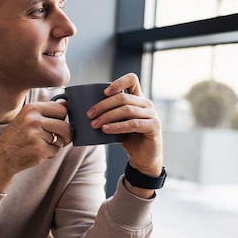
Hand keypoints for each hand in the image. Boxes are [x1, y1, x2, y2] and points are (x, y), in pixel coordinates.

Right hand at [0, 101, 70, 191]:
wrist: (0, 157)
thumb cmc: (15, 137)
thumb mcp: (27, 117)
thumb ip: (46, 111)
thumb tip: (65, 103)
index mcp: (32, 108)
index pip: (62, 108)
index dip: (64, 117)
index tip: (60, 123)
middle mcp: (34, 120)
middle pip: (65, 125)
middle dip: (66, 134)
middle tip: (58, 138)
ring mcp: (37, 135)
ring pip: (61, 139)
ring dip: (56, 144)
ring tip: (43, 144)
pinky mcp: (39, 149)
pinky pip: (56, 150)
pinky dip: (51, 153)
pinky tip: (39, 151)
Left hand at [87, 73, 162, 195]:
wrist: (143, 159)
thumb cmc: (129, 139)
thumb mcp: (118, 122)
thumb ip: (110, 113)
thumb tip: (84, 108)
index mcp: (138, 99)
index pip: (132, 79)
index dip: (118, 83)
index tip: (104, 92)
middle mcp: (147, 104)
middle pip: (123, 97)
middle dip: (103, 105)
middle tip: (89, 115)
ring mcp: (152, 114)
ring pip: (127, 110)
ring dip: (107, 116)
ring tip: (94, 124)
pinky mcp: (153, 126)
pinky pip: (133, 124)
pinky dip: (117, 126)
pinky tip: (106, 129)